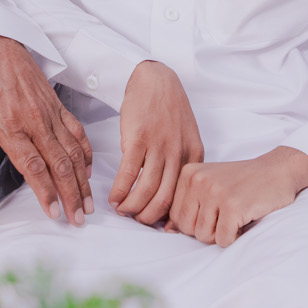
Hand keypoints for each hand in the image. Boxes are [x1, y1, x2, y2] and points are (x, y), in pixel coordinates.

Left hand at [0, 32, 91, 223]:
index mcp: (10, 128)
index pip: (34, 168)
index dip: (46, 193)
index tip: (54, 212)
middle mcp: (34, 122)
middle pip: (59, 165)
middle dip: (72, 194)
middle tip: (79, 217)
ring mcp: (49, 113)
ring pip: (73, 151)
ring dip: (82, 180)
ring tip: (89, 201)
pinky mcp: (57, 105)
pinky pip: (77, 131)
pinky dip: (85, 152)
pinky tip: (87, 169)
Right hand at [112, 62, 203, 225]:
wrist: (155, 80)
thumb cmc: (169, 110)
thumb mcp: (186, 137)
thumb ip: (182, 163)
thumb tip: (171, 196)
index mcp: (194, 155)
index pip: (185, 195)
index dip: (172, 216)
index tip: (162, 228)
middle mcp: (178, 153)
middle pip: (164, 199)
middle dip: (149, 217)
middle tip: (137, 220)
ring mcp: (158, 146)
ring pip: (146, 190)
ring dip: (132, 207)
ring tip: (122, 210)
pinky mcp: (138, 139)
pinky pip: (128, 174)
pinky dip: (119, 191)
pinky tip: (113, 197)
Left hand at [168, 147, 307, 246]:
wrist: (278, 170)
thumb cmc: (243, 182)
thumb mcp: (210, 185)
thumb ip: (188, 204)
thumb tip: (167, 230)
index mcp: (188, 174)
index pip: (175, 216)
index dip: (196, 221)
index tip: (214, 209)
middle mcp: (198, 180)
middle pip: (187, 229)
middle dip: (207, 230)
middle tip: (225, 215)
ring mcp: (215, 192)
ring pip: (204, 237)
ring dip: (222, 233)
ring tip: (235, 214)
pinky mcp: (233, 206)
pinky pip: (224, 240)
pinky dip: (236, 236)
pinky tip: (244, 218)